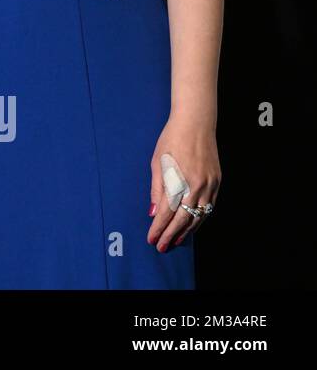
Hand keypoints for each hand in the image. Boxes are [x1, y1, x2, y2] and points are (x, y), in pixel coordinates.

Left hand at [147, 114, 220, 251]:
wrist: (196, 124)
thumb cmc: (171, 140)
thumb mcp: (156, 162)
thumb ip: (156, 189)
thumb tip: (154, 212)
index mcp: (178, 181)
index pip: (167, 213)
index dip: (159, 228)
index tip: (152, 239)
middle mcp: (196, 186)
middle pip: (183, 219)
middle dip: (171, 235)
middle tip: (162, 246)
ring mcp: (209, 185)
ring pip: (199, 216)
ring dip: (187, 231)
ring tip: (175, 240)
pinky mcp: (217, 182)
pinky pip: (209, 207)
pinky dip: (200, 219)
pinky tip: (192, 225)